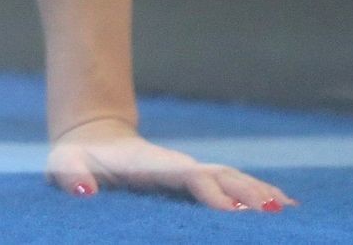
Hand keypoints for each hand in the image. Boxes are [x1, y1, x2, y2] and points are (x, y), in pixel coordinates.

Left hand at [46, 116, 299, 212]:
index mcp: (151, 164)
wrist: (90, 140)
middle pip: (220, 175)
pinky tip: (283, 207)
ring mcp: (188, 171)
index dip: (210, 191)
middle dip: (247, 192)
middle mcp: (177, 166)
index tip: (234, 210)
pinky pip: (230, 186)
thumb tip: (84, 192)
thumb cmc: (76, 160)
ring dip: (258, 192)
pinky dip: (257, 194)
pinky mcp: (192, 180)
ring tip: (288, 210)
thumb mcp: (64, 166)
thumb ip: (71, 176)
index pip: (187, 176)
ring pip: (231, 179)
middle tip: (277, 212)